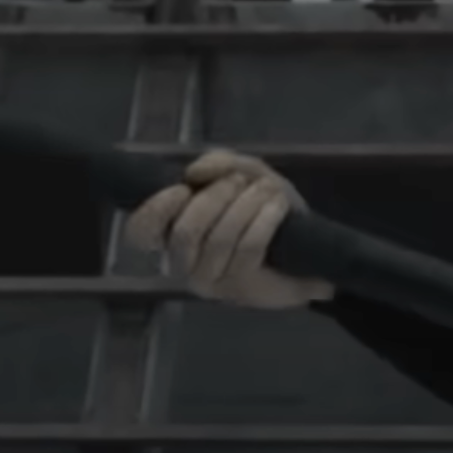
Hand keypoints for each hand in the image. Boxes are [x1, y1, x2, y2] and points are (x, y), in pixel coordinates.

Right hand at [123, 149, 333, 308]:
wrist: (311, 245)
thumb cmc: (265, 209)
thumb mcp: (246, 175)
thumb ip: (221, 164)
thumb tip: (193, 172)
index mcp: (173, 234)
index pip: (140, 231)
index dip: (156, 209)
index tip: (182, 189)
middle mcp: (184, 263)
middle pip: (186, 231)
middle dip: (216, 198)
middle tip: (240, 182)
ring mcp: (211, 280)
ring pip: (218, 239)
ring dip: (246, 206)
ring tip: (268, 190)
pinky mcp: (241, 288)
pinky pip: (247, 248)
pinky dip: (264, 220)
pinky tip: (277, 205)